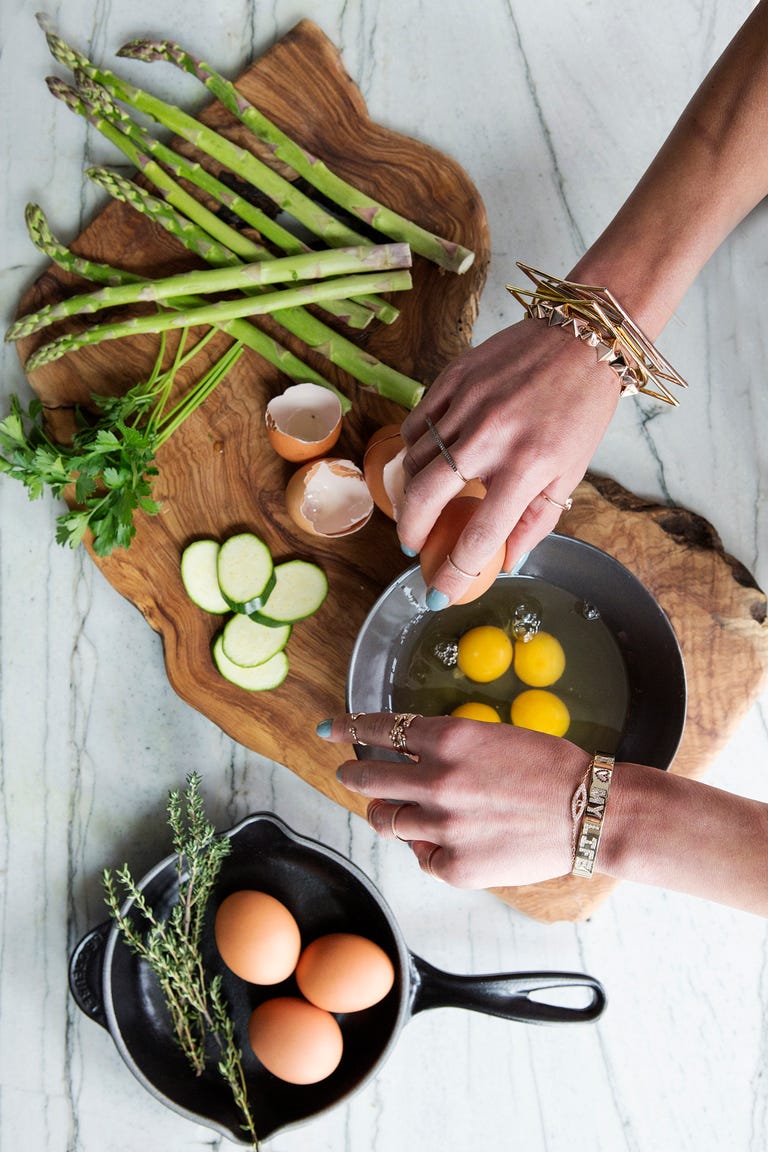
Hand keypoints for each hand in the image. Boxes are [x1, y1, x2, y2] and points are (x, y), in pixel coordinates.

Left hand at [322, 711, 590, 887]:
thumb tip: (409, 754)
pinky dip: (425, 847)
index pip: (378, 729)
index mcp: (447, 738)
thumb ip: (445, 747)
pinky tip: (443, 840)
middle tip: (348, 772)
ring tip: (392, 810)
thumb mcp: (492, 737)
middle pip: (368, 777)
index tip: (329, 729)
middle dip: (352, 773)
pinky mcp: (453, 866)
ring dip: (384, 812)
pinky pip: (420, 856)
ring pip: (384, 820)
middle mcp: (437, 780)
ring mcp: (442, 827)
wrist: (590, 811)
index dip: (347, 728)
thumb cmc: (548, 767)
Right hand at [397, 319, 620, 603]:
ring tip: (420, 505)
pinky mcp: (452, 380)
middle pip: (426, 498)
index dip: (455, 570)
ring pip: (413, 462)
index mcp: (528, 466)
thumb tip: (506, 561)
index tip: (441, 590)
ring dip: (411, 492)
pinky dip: (413, 449)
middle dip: (410, 531)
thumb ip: (536, 521)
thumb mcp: (570, 473)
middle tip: (412, 546)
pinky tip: (425, 461)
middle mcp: (491, 437)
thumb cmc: (580, 409)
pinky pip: (415, 425)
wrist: (582, 339)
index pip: (480, 535)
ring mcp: (467, 405)